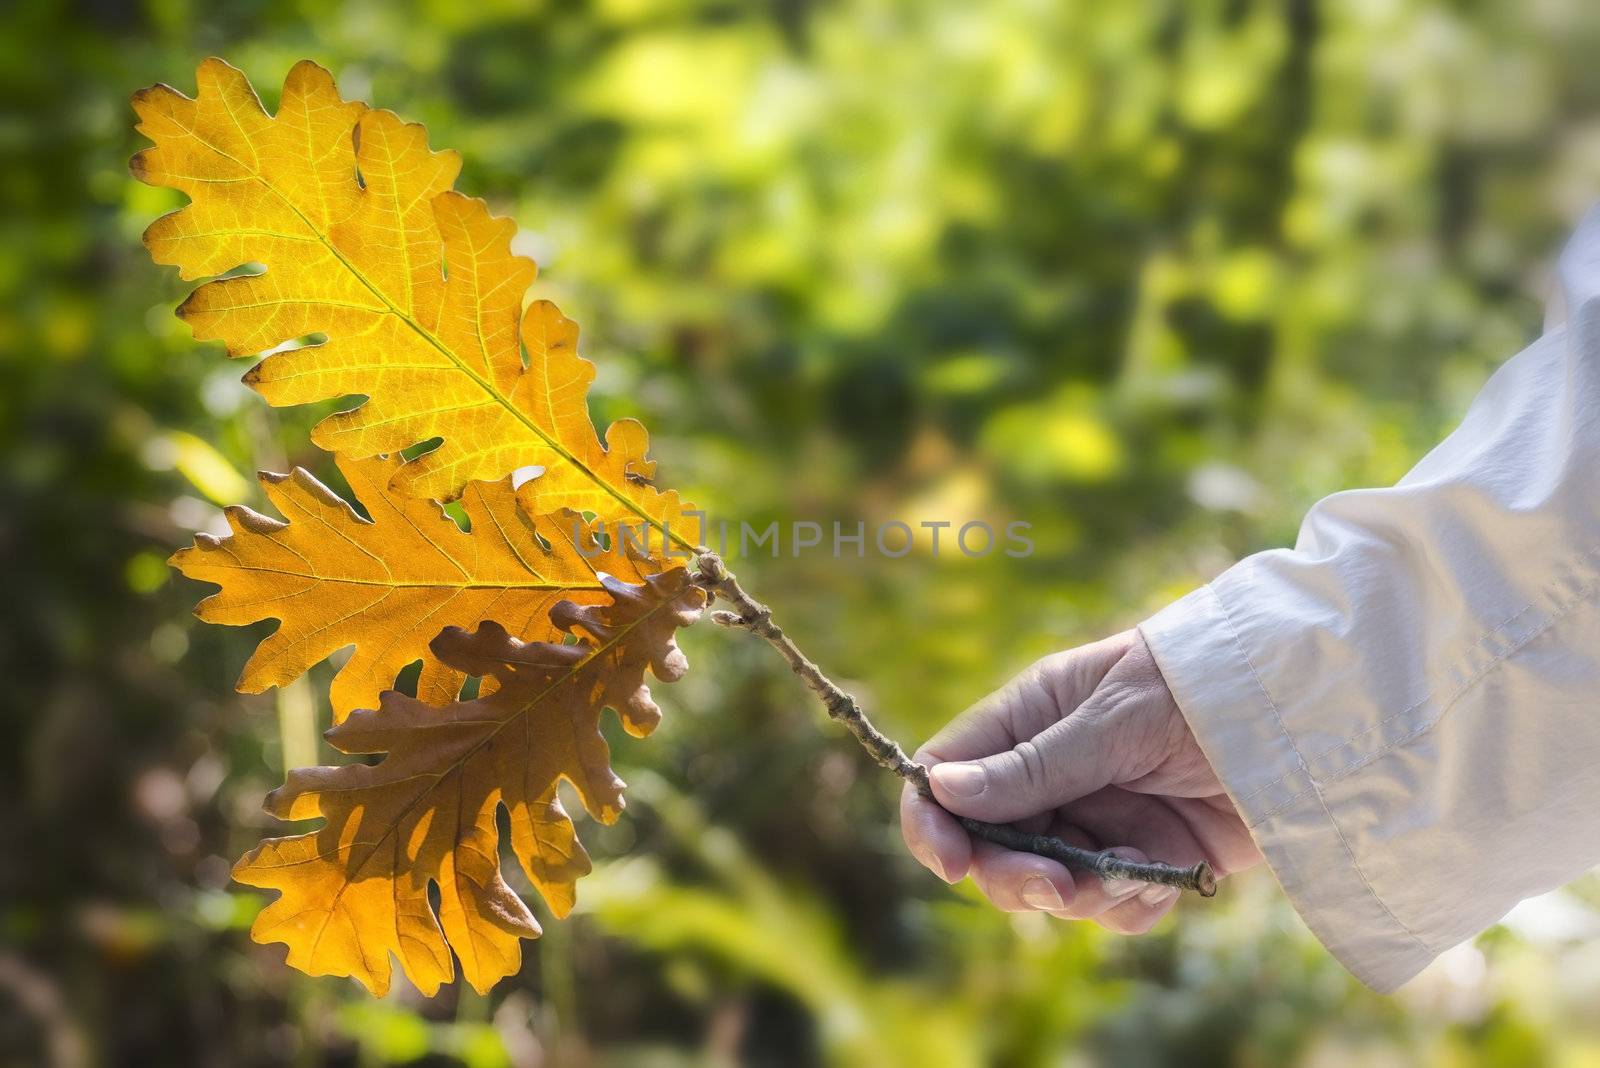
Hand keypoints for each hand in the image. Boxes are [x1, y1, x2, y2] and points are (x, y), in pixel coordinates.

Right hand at [900, 630, 1260, 931]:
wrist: (1308, 718)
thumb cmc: (1201, 688)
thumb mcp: (1113, 721)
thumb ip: (1031, 765)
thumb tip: (941, 789)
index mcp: (1031, 718)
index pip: (949, 772)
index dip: (935, 821)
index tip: (950, 862)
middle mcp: (1054, 770)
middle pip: (991, 842)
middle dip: (1014, 873)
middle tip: (1055, 886)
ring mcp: (1100, 815)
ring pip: (1049, 881)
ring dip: (1079, 892)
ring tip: (1129, 873)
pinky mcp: (1147, 856)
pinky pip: (1109, 903)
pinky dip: (1128, 903)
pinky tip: (1161, 877)